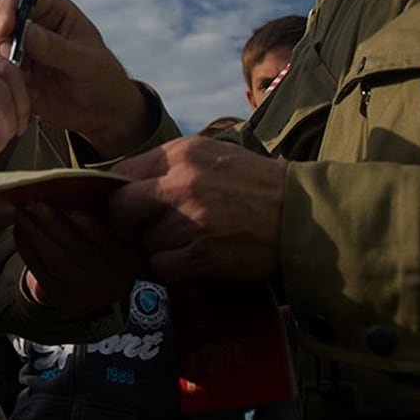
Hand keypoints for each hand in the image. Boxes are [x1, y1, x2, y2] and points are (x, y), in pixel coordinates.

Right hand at [0, 0, 151, 156]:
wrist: (101, 113)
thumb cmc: (103, 80)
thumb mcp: (86, 64)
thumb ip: (57, 48)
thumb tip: (27, 31)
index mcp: (54, 11)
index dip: (8, 8)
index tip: (6, 28)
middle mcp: (32, 26)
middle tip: (4, 52)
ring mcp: (20, 49)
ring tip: (16, 74)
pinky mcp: (13, 73)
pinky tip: (14, 88)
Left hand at [16, 204, 147, 314]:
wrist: (107, 286)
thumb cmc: (113, 244)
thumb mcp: (122, 230)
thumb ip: (108, 213)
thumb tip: (78, 189)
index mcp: (132, 259)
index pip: (110, 241)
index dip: (89, 224)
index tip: (71, 205)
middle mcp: (112, 282)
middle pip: (80, 252)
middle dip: (54, 225)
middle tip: (37, 203)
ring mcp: (87, 295)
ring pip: (57, 263)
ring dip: (35, 236)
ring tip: (22, 214)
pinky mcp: (64, 301)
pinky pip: (41, 274)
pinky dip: (28, 251)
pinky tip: (20, 232)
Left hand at [107, 136, 286, 280]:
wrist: (300, 215)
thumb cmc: (255, 185)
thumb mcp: (212, 156)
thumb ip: (170, 166)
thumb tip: (124, 182)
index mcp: (182, 153)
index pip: (121, 173)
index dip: (118, 193)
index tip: (126, 205)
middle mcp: (181, 182)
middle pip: (120, 207)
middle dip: (128, 221)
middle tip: (147, 226)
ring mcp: (190, 218)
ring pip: (144, 240)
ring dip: (159, 246)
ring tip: (189, 239)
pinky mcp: (201, 251)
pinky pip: (162, 266)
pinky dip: (173, 266)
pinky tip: (195, 256)